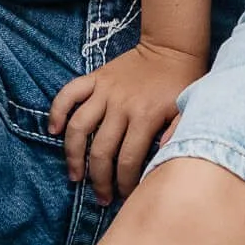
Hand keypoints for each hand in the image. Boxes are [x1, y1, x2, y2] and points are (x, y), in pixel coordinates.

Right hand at [50, 38, 205, 202]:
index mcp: (145, 117)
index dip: (124, 184)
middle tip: (101, 197)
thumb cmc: (182, 84)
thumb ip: (177, 135)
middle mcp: (121, 106)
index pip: (128, 161)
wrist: (172, 47)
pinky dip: (57, 111)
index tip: (125, 196)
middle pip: (101, 151)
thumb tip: (161, 159)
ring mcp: (105, 92)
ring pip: (79, 128)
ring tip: (76, 175)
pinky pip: (68, 93)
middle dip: (99, 180)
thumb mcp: (189, 111)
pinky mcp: (95, 78)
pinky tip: (54, 131)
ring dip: (73, 155)